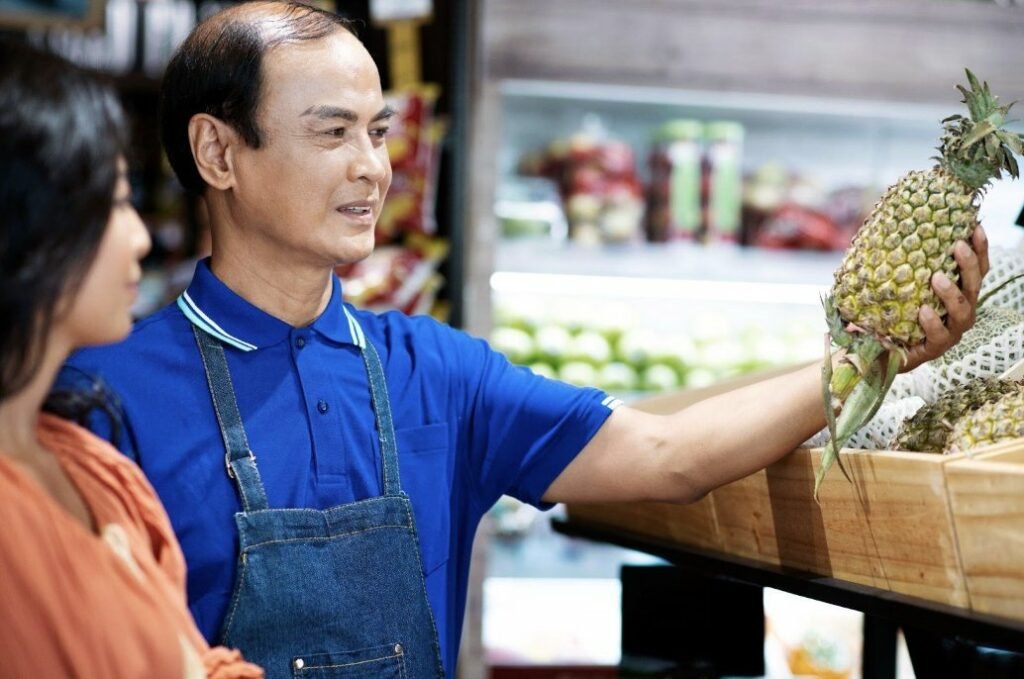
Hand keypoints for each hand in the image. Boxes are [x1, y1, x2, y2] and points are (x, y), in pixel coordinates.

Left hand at [902, 225, 989, 371]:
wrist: (873, 348)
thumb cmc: (888, 310)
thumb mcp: (895, 283)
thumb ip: (899, 261)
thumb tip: (888, 223)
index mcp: (957, 293)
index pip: (976, 270)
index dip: (980, 249)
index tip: (974, 227)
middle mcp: (959, 311)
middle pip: (974, 286)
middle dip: (969, 265)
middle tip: (957, 246)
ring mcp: (950, 332)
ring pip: (962, 311)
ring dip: (952, 293)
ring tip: (937, 277)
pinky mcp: (935, 349)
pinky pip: (939, 335)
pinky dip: (932, 322)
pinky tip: (923, 310)